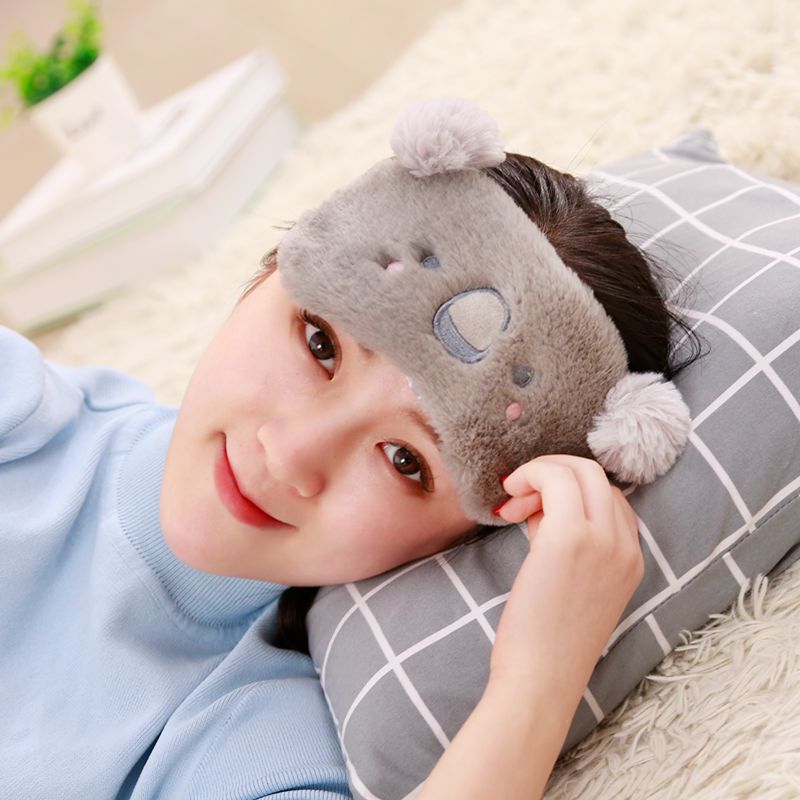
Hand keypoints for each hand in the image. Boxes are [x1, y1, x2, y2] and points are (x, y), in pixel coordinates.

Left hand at [488, 454, 643, 699]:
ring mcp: (601, 541)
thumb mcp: (573, 584)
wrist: (541, 680)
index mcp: (632, 559)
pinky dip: (529, 476)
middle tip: (519, 497)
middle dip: (553, 472)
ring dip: (539, 472)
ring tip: (510, 504)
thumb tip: (539, 507)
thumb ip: (566, 541)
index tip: (534, 511)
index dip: (569, 493)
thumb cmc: (547, 638)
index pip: (609, 497)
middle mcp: (624, 546)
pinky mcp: (568, 538)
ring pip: (578, 469)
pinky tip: (506, 502)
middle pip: (596, 474)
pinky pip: (553, 480)